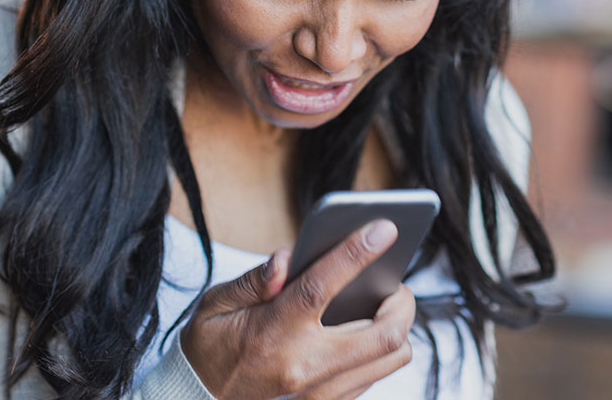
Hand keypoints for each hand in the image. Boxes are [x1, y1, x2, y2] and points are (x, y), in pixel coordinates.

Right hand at [180, 219, 415, 399]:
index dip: (356, 253)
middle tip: (397, 280)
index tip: (383, 228)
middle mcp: (304, 365)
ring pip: (387, 359)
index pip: (321, 286)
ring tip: (385, 303)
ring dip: (397, 327)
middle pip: (380, 334)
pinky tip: (365, 329)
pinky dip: (381, 350)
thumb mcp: (215, 304)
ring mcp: (319, 392)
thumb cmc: (209, 347)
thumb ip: (253, 280)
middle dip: (402, 301)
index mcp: (274, 331)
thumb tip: (286, 258)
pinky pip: (373, 377)